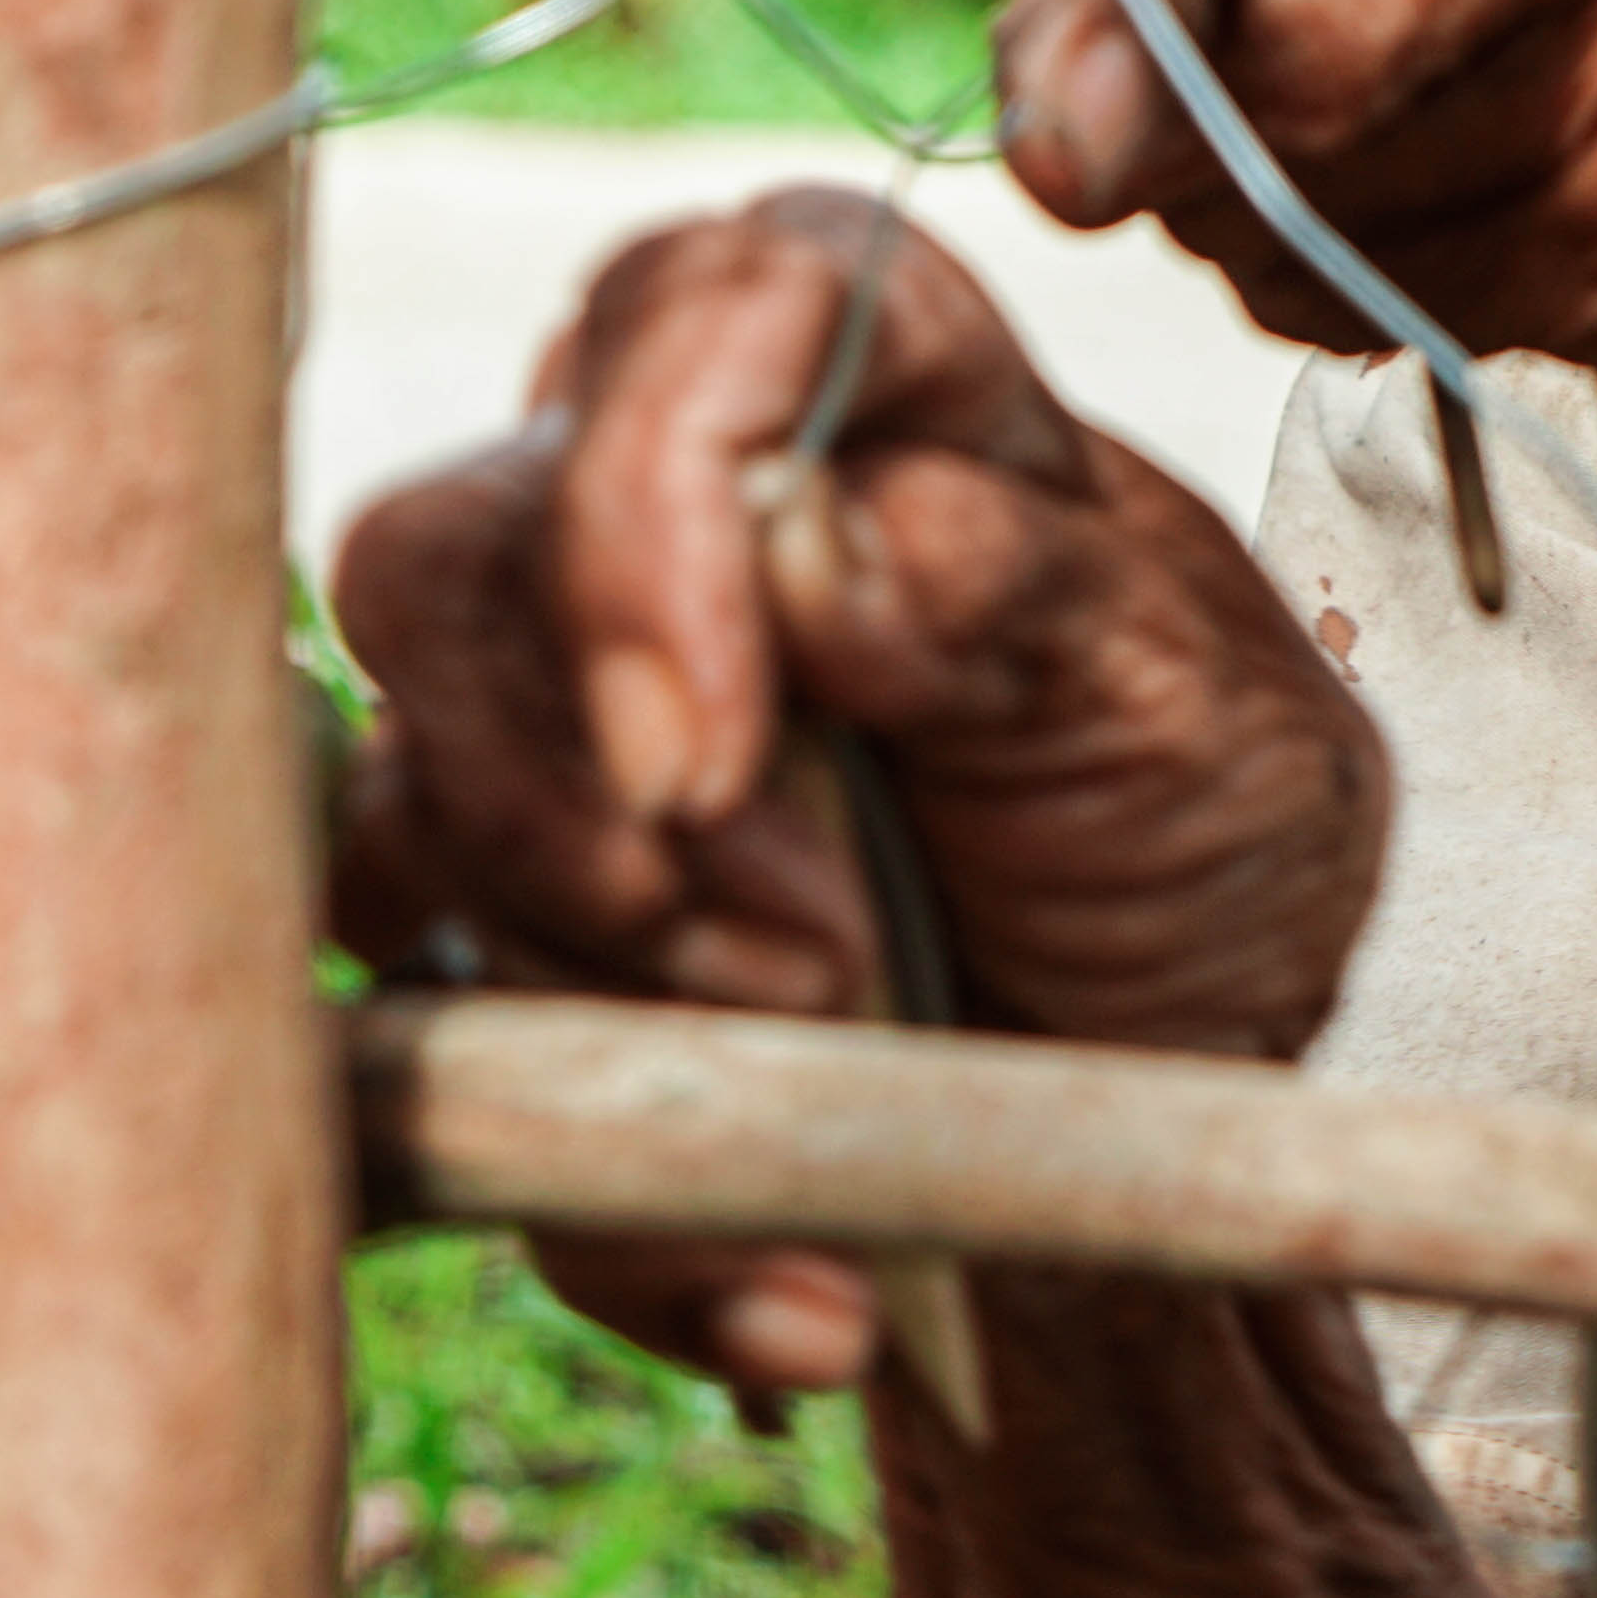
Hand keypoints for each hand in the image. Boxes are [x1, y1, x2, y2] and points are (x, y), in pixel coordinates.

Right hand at [327, 190, 1385, 1395]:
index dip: (643, 511)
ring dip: (610, 990)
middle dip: (579, 803)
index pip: (700, 304)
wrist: (1159, 1108)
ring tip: (842, 1067)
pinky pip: (426, 1064)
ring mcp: (540, 725)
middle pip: (445, 554)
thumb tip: (805, 535)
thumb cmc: (1196, 847)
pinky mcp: (482, 937)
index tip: (706, 757)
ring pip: (395, 809)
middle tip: (808, 963)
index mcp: (875, 391)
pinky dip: (622, 1206)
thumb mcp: (1201, 718)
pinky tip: (802, 1294)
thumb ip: (1017, 599)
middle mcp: (662, 523)